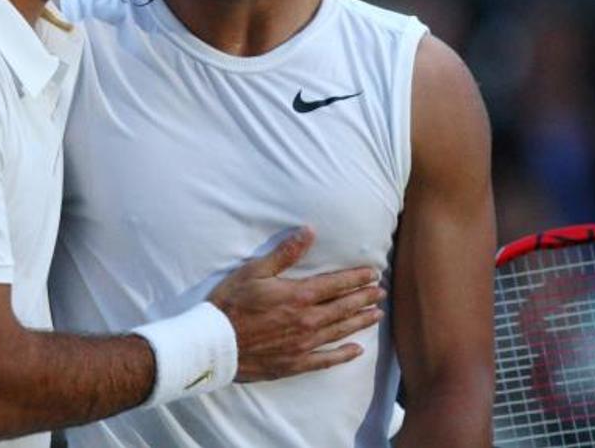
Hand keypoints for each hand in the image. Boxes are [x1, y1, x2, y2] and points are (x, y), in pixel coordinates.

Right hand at [208, 227, 385, 381]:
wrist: (214, 343)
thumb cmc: (231, 303)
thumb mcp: (255, 271)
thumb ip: (285, 253)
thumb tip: (309, 231)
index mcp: (299, 295)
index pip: (337, 284)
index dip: (357, 278)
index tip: (373, 274)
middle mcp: (307, 321)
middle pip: (344, 307)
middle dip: (364, 298)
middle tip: (380, 293)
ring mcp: (303, 344)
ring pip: (340, 331)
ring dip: (360, 322)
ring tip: (376, 315)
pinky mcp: (295, 363)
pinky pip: (326, 360)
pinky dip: (343, 355)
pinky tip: (357, 351)